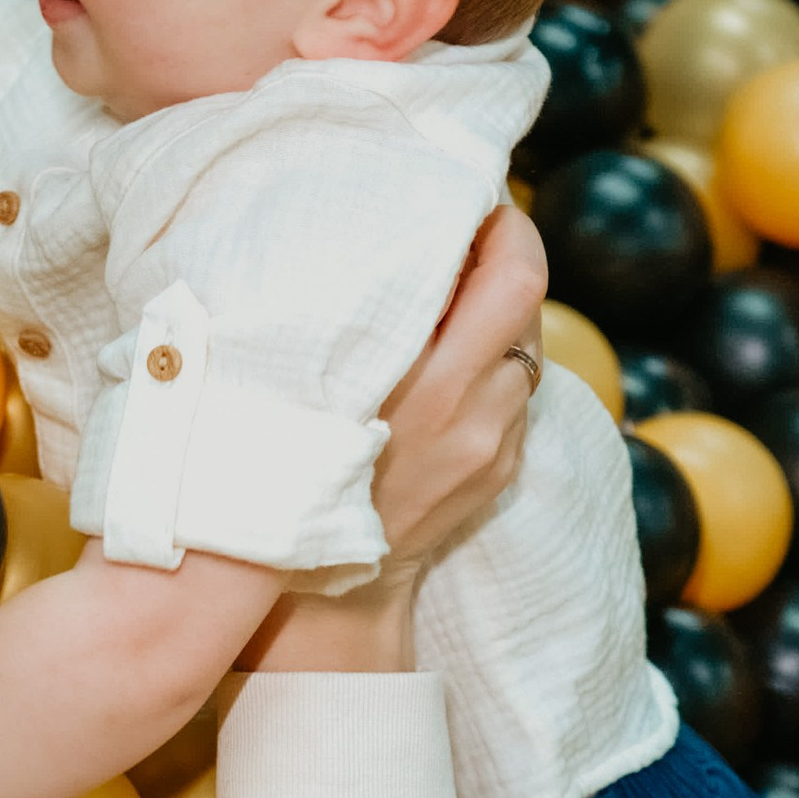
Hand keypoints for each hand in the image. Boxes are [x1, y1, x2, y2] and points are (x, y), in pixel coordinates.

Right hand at [248, 204, 544, 678]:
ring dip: (496, 316)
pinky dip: (489, 367)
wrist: (316, 602)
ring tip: (448, 298)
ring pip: (523, 350)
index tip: (469, 195)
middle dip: (505, 252)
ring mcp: (493, 446)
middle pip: (527, 300)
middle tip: (469, 226)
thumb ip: (317, 314)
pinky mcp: (499, 472)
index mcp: (418, 381)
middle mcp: (471, 411)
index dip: (499, 223)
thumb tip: (331, 237)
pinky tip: (445, 364)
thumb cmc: (271, 477)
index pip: (507, 276)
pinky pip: (512, 396)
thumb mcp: (284, 385)